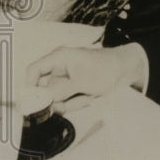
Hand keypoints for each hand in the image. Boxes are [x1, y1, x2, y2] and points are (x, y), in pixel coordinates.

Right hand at [25, 43, 147, 113]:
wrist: (128, 70)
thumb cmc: (106, 69)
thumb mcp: (81, 82)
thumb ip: (60, 92)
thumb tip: (43, 102)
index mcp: (59, 57)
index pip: (33, 70)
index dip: (30, 86)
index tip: (36, 102)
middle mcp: (60, 67)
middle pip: (44, 89)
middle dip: (58, 99)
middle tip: (73, 101)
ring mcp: (67, 78)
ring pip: (56, 97)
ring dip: (70, 102)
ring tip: (87, 96)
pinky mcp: (74, 86)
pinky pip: (67, 99)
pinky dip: (76, 102)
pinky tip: (89, 98)